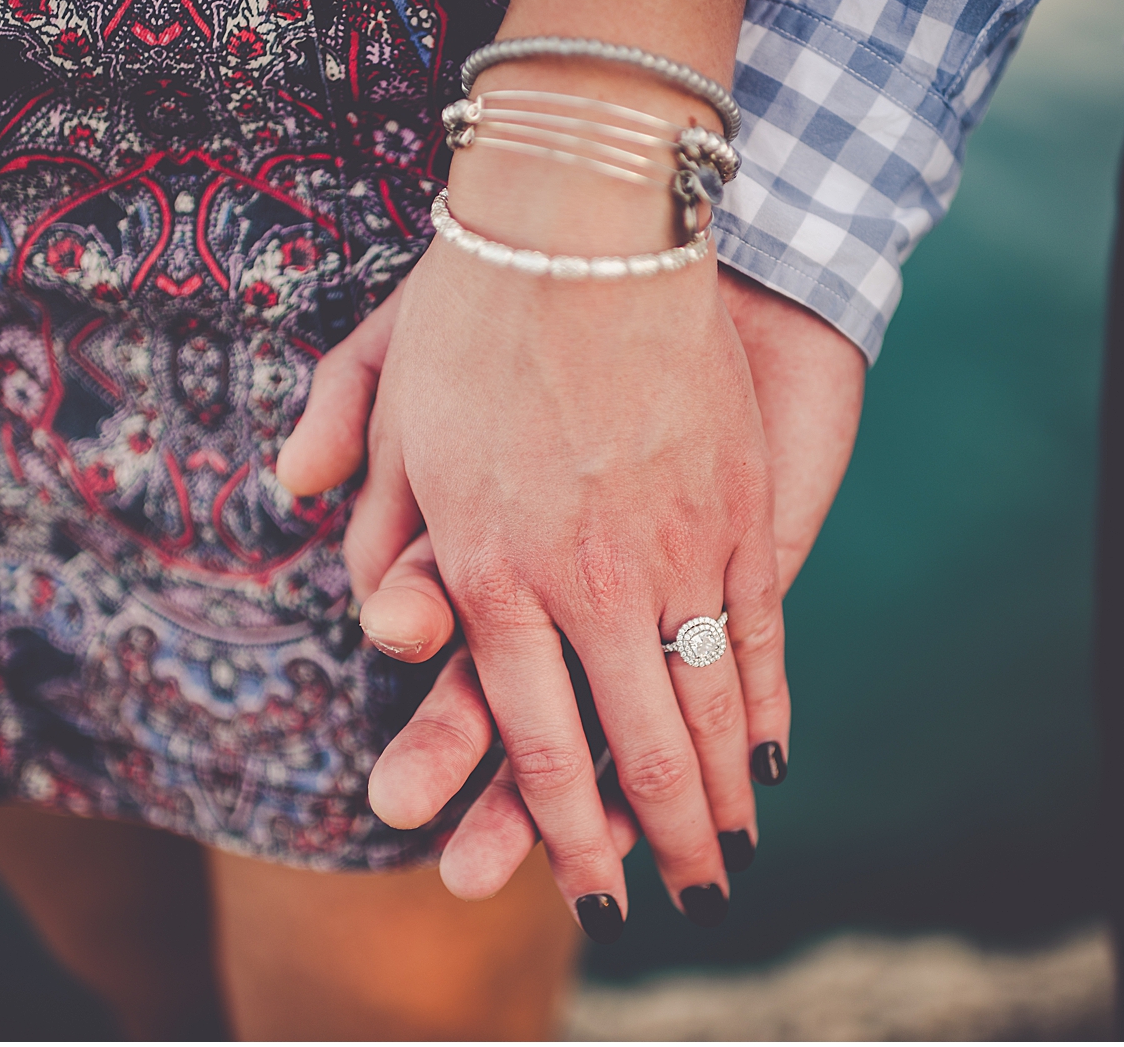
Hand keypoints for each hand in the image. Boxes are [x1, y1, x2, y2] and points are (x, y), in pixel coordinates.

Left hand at [279, 225, 784, 932]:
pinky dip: (767, 707)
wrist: (592, 220)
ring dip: (720, 799)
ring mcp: (673, 548)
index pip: (534, 743)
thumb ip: (367, 509)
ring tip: (730, 859)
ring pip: (707, 709)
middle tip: (677, 902)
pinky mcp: (736, 507)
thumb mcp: (388, 405)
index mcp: (489, 573)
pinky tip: (770, 759)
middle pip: (636, 751)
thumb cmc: (477, 304)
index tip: (585, 889)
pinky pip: (759, 635)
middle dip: (657, 845)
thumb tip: (353, 588)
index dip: (560, 832)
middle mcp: (585, 582)